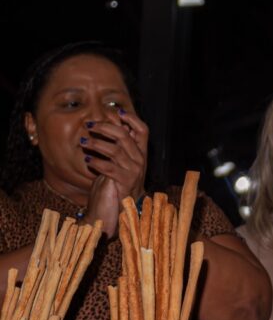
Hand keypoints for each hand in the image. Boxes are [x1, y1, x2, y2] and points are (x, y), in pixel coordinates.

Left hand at [80, 109, 148, 236]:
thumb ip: (118, 144)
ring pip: (115, 150)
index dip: (132, 119)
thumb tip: (108, 123)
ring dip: (96, 143)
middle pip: (124, 135)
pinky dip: (96, 162)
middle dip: (104, 127)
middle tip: (89, 125)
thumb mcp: (120, 160)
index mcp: (141, 152)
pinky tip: (87, 159)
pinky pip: (108, 167)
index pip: (143, 130)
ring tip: (83, 142)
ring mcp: (133, 171)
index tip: (117, 112)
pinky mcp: (123, 181)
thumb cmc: (117, 181)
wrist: (121, 207)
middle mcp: (140, 160)